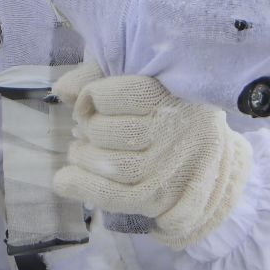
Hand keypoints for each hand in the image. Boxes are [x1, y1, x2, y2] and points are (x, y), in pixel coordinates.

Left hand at [52, 64, 251, 249]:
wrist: (208, 154)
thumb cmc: (166, 109)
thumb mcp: (144, 79)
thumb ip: (100, 73)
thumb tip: (62, 90)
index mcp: (174, 95)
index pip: (125, 93)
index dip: (93, 95)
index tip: (88, 100)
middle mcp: (175, 132)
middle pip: (112, 131)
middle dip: (88, 128)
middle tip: (83, 127)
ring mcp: (168, 168)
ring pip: (111, 165)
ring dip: (82, 157)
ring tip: (78, 151)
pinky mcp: (158, 197)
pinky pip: (114, 197)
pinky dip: (83, 187)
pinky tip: (64, 180)